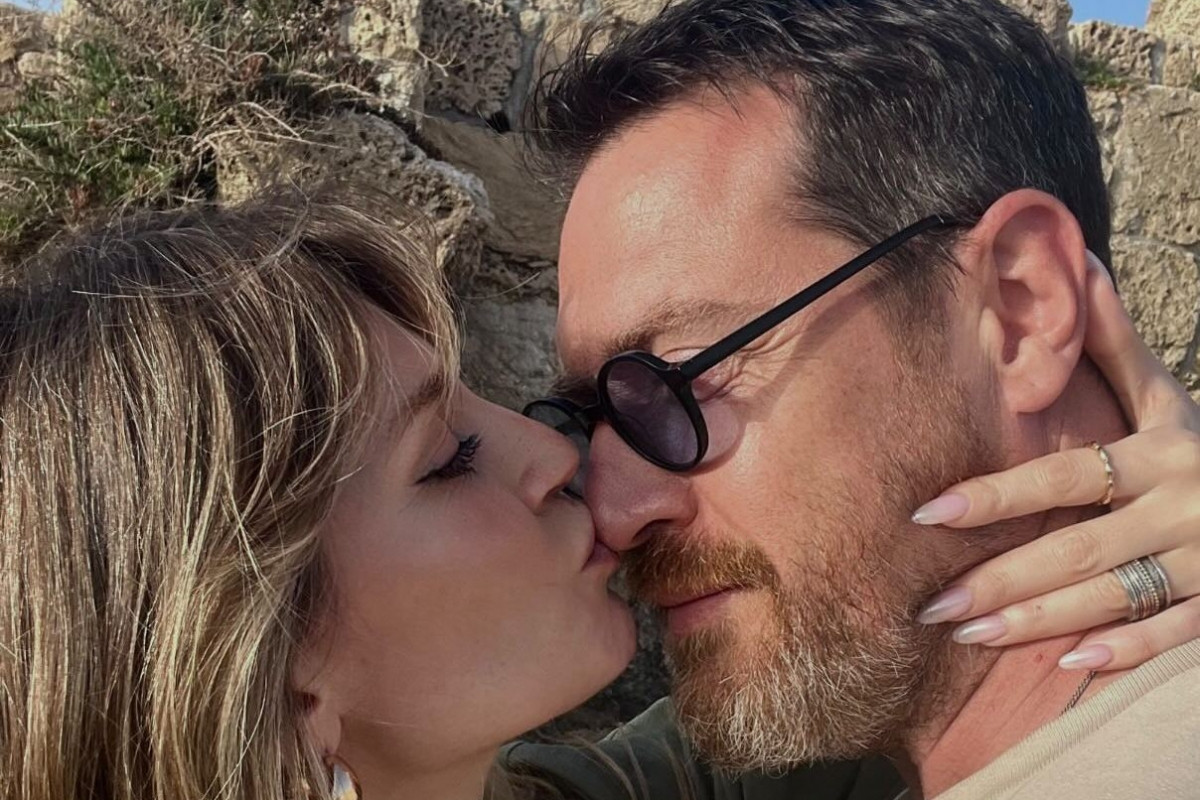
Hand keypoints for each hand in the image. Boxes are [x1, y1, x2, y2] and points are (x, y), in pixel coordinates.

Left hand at [912, 254, 1199, 670]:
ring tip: (967, 636)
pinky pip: (1176, 635)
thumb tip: (1076, 261)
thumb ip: (1116, 343)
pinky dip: (1125, 650)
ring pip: (1115, 595)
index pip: (1064, 477)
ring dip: (1039, 621)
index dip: (994, 495)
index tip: (925, 513)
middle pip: (1077, 546)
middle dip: (1000, 578)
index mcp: (1161, 452)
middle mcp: (1183, 505)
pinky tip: (1066, 664)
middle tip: (930, 604)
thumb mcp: (1167, 396)